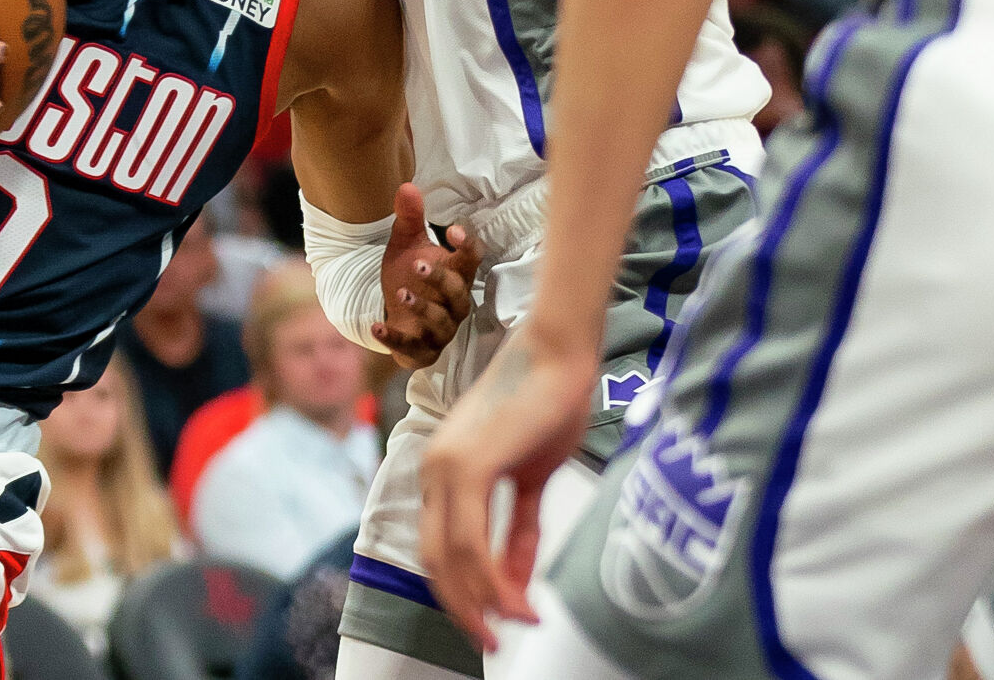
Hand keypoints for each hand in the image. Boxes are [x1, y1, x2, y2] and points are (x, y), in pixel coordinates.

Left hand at [373, 184, 479, 369]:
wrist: (397, 315)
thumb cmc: (410, 276)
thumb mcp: (407, 245)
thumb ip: (409, 218)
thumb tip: (407, 186)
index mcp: (457, 273)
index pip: (473, 259)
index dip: (468, 246)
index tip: (454, 231)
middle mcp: (455, 303)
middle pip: (459, 292)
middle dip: (441, 279)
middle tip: (417, 265)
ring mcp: (441, 329)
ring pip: (441, 322)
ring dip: (422, 308)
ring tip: (399, 293)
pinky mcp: (423, 350)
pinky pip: (414, 347)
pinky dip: (395, 339)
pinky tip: (375, 326)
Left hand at [418, 326, 597, 649]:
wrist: (560, 351)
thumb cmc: (550, 401)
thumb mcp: (532, 478)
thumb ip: (518, 529)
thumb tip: (515, 579)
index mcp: (442, 471)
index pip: (437, 547)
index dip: (462, 590)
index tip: (493, 620)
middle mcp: (433, 470)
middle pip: (434, 561)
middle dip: (464, 607)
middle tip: (494, 642)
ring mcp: (445, 467)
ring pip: (451, 558)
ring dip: (484, 602)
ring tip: (518, 626)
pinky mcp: (467, 465)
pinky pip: (471, 542)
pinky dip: (493, 580)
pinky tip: (518, 601)